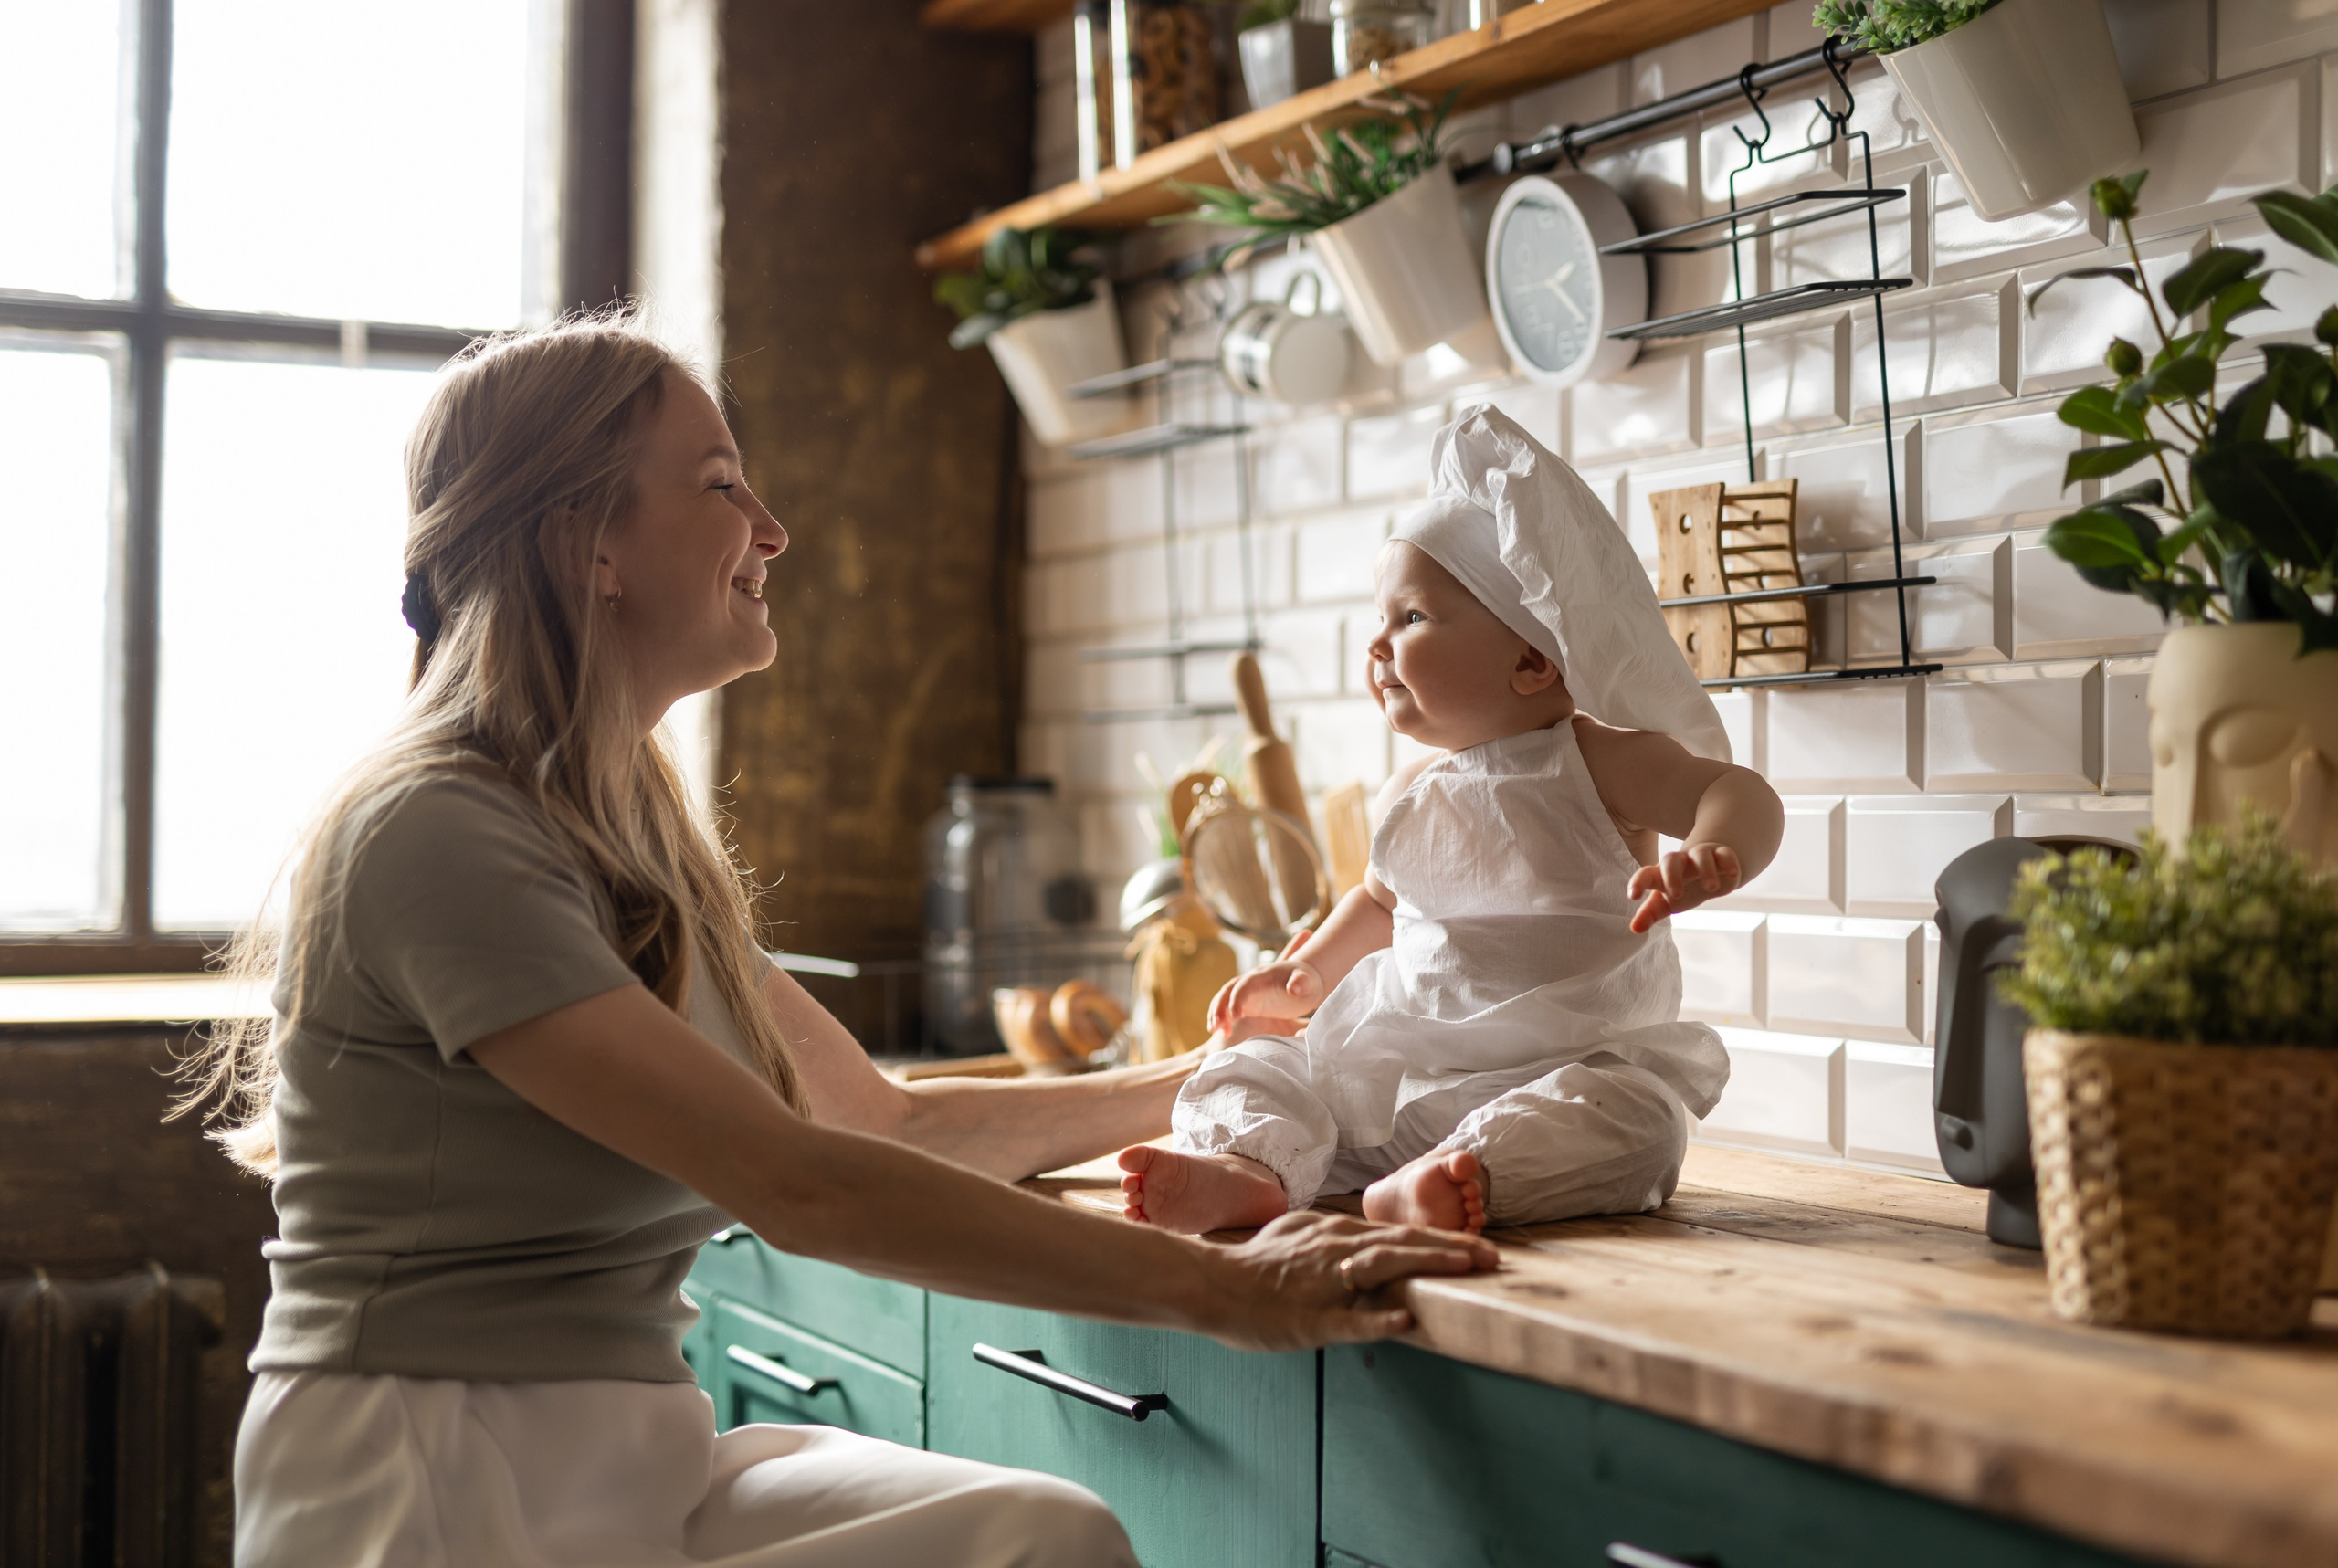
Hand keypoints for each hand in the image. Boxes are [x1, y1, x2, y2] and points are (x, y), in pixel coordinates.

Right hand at [1200, 1211, 1499, 1351]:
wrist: (1213, 1284)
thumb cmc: (1255, 1264)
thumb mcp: (1297, 1233)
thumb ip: (1333, 1236)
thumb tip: (1363, 1239)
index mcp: (1336, 1233)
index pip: (1400, 1232)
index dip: (1442, 1238)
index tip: (1477, 1244)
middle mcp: (1337, 1250)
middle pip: (1403, 1242)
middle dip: (1451, 1247)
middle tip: (1493, 1254)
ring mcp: (1325, 1283)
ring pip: (1383, 1267)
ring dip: (1426, 1264)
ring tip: (1464, 1266)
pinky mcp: (1311, 1318)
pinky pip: (1349, 1320)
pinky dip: (1378, 1319)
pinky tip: (1406, 1320)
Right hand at [1206, 958, 1325, 1035]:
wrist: (1304, 982)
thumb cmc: (1308, 984)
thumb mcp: (1309, 983)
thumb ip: (1302, 983)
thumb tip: (1293, 989)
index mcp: (1264, 976)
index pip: (1245, 984)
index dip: (1237, 999)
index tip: (1235, 1016)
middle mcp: (1251, 981)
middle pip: (1228, 990)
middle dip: (1220, 1007)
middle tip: (1217, 1027)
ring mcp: (1247, 991)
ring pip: (1224, 998)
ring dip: (1217, 1012)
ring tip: (1215, 1030)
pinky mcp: (1246, 1002)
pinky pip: (1228, 1007)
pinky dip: (1221, 1017)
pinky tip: (1222, 1031)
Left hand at [1627, 842, 1741, 932]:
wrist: (1708, 869)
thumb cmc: (1681, 888)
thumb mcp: (1665, 902)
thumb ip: (1649, 913)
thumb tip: (1635, 929)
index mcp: (1662, 874)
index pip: (1646, 875)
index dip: (1638, 883)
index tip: (1633, 896)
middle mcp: (1680, 862)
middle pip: (1671, 860)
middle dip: (1672, 875)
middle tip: (1676, 895)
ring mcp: (1700, 857)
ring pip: (1700, 855)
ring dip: (1705, 869)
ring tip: (1711, 888)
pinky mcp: (1721, 856)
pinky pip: (1724, 854)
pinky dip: (1729, 862)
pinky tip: (1733, 875)